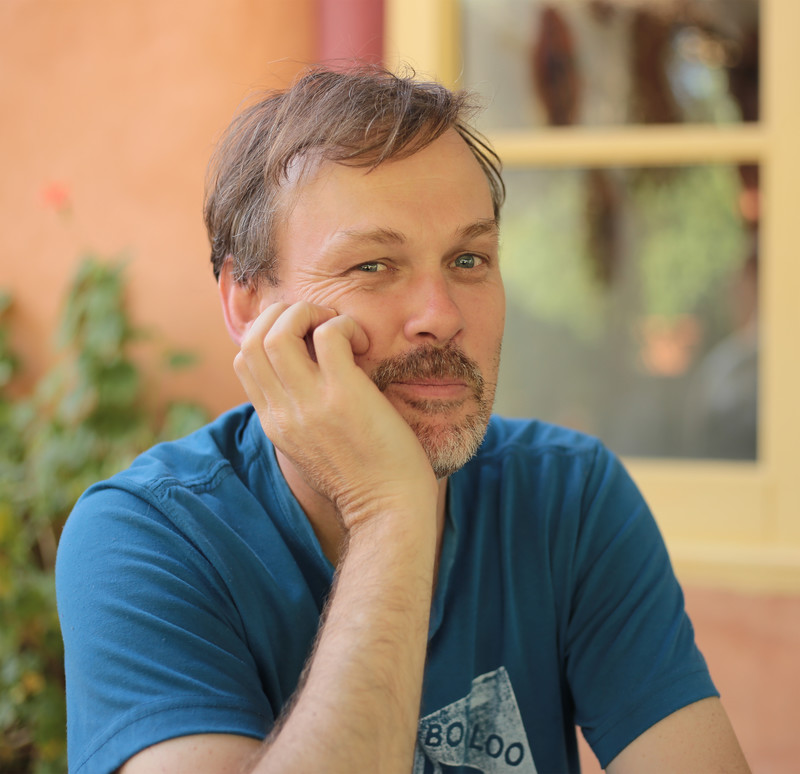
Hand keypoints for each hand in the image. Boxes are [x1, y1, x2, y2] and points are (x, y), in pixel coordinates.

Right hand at [234, 301, 437, 531]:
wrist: (388, 512)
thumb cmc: (362, 478)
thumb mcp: (312, 449)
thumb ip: (299, 416)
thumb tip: (305, 381)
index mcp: (273, 423)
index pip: (243, 359)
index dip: (269, 333)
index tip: (305, 338)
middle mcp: (282, 411)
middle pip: (251, 338)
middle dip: (283, 314)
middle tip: (320, 324)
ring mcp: (309, 403)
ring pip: (278, 330)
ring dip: (308, 313)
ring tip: (337, 326)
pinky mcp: (343, 396)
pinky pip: (329, 334)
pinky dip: (344, 324)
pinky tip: (363, 343)